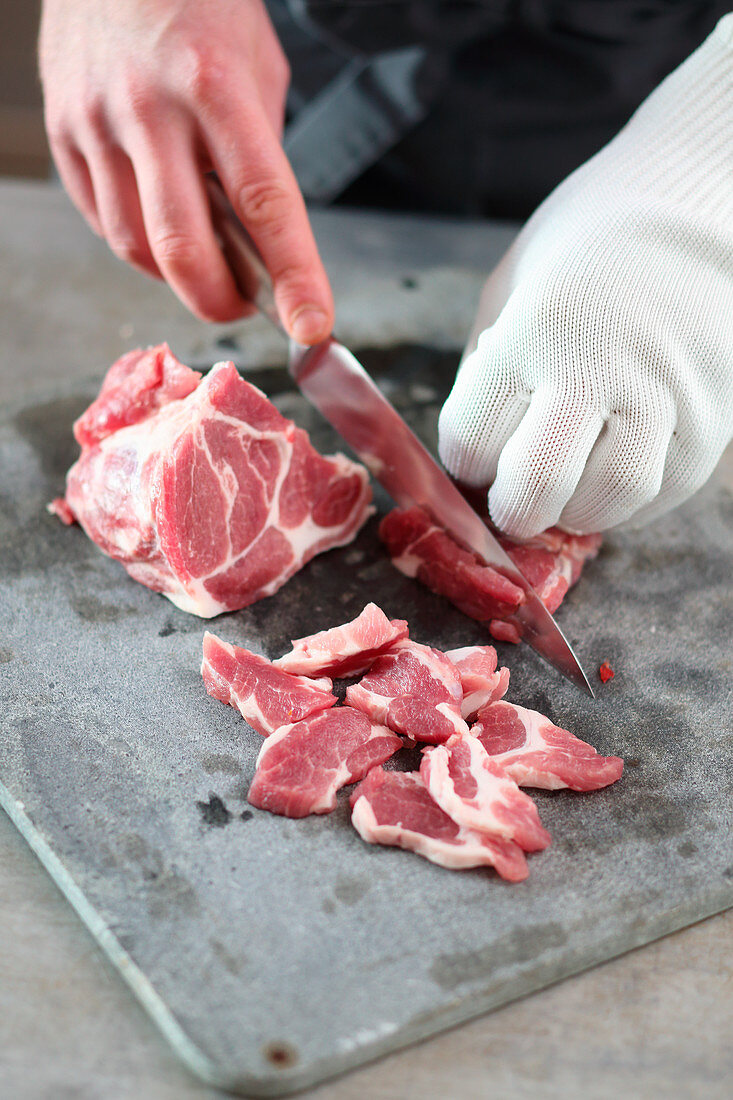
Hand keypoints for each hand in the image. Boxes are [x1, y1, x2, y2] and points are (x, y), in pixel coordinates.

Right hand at [39, 0, 333, 338]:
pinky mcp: (63, 133)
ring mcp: (97, 122)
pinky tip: (160, 225)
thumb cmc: (198, 3)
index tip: (312, 327)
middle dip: (220, 301)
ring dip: (177, 277)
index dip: (293, 276)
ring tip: (205, 261)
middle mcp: (150, 109)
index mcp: (215, 86)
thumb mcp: (259, 67)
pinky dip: (138, 244)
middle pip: (183, 249)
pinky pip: (102, 222)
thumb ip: (262, 153)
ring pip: (134, 248)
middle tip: (244, 304)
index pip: (264, 204)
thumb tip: (263, 237)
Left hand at [439, 15, 732, 537]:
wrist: (702, 205)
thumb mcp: (512, 285)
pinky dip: (627, 500)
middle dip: (513, 510)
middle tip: (516, 497)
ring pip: (605, 504)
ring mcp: (665, 399)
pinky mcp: (714, 421)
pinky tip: (613, 466)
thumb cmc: (592, 244)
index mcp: (533, 330)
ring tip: (569, 482)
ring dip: (574, 511)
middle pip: (535, 489)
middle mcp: (598, 369)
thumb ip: (486, 371)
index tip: (479, 450)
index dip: (467, 461)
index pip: (472, 443)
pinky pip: (661, 495)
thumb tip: (477, 457)